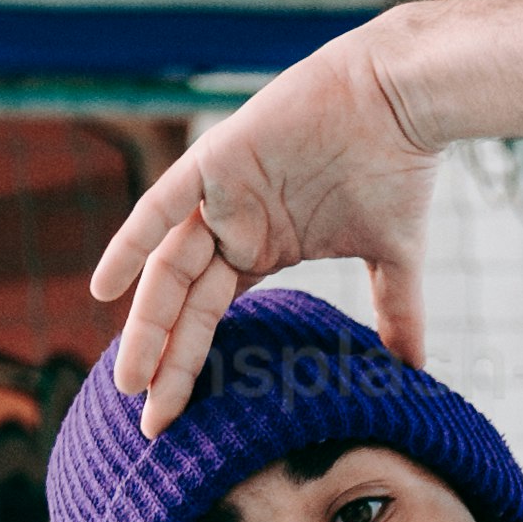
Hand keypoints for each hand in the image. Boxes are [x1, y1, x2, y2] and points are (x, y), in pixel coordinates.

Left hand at [87, 20, 441, 429]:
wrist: (403, 99)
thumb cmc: (399, 168)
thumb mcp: (394, 258)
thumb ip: (396, 314)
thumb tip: (419, 372)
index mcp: (260, 250)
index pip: (209, 319)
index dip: (187, 367)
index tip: (171, 422)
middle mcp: (231, 226)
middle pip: (182, 306)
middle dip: (162, 362)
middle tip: (147, 422)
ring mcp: (219, 195)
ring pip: (169, 269)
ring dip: (146, 323)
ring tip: (130, 378)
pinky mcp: (216, 159)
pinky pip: (162, 207)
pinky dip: (131, 243)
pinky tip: (103, 289)